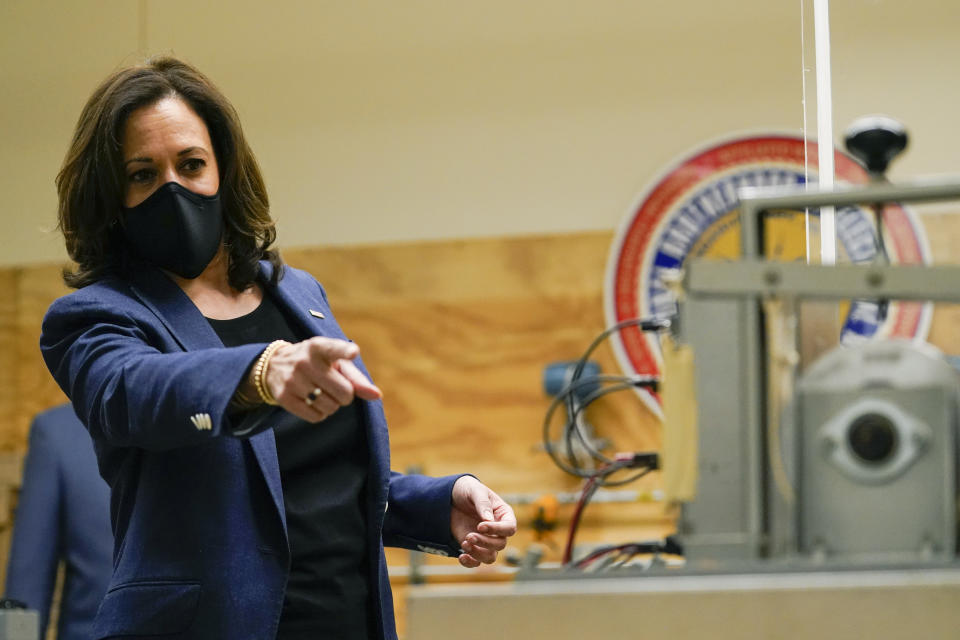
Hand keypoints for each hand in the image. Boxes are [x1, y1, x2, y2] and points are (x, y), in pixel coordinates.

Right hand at [263, 337, 381, 421]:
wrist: (275, 365)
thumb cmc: (317, 364)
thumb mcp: (335, 363)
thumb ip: (357, 379)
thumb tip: (377, 395)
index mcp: (319, 347)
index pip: (333, 349)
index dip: (344, 352)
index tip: (353, 352)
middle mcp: (304, 361)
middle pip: (343, 392)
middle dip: (345, 395)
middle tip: (336, 387)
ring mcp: (292, 379)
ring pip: (330, 407)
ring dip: (332, 405)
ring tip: (322, 393)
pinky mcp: (284, 397)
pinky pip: (315, 417)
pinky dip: (320, 414)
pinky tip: (312, 402)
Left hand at [450, 476, 516, 567]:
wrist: (450, 497)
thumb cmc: (467, 490)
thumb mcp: (475, 491)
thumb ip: (483, 503)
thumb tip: (488, 520)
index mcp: (503, 514)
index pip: (509, 528)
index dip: (497, 530)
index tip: (480, 526)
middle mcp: (497, 530)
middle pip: (500, 544)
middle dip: (485, 542)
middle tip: (469, 536)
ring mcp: (486, 540)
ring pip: (490, 557)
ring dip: (478, 554)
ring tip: (464, 544)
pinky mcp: (473, 547)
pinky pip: (476, 562)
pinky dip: (470, 562)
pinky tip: (462, 556)